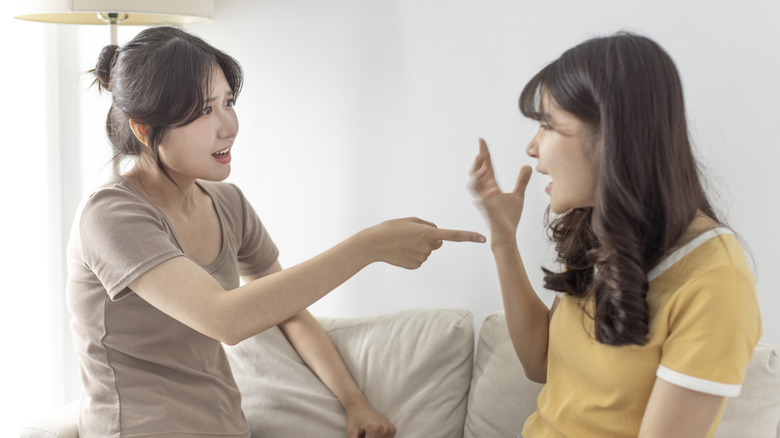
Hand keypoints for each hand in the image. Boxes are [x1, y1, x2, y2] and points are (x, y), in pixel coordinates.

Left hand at [346, 404, 395, 437]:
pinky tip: (372, 434)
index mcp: (375, 429)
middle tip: (363, 434)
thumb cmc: (354, 420)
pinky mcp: (392, 430)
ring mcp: (390, 429)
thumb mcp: (352, 435)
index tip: (361, 436)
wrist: (360, 406)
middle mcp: (385, 428)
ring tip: (367, 434)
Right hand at [364, 217, 484, 268]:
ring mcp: (422, 258)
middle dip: (431, 239)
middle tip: (412, 235)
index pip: (452, 235)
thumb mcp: (410, 220)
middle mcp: (427, 246)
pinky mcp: (416, 265)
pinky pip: (420, 258)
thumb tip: (436, 232)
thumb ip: (427, 224)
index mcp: (427, 233)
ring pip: (427, 251)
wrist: (373, 244)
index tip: (483, 238)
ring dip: (419, 246)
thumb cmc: (390, 228)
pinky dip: (413, 255)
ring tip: (403, 243)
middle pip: (438, 242)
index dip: (468, 236)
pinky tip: (401, 252)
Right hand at [468, 138, 531, 246]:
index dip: (484, 153)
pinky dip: (486, 193)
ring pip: (473, 184)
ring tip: (485, 166)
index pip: (486, 166)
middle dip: (477, 160)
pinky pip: (482, 200)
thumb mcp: (518, 195)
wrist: (507, 234)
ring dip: (477, 175)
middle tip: (481, 148)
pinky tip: (494, 188)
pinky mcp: (487, 210)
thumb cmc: (509, 217)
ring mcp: (484, 200)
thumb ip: (521, 181)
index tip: (481, 140)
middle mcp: (485, 191)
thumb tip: (528, 166)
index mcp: (491, 186)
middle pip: (476, 172)